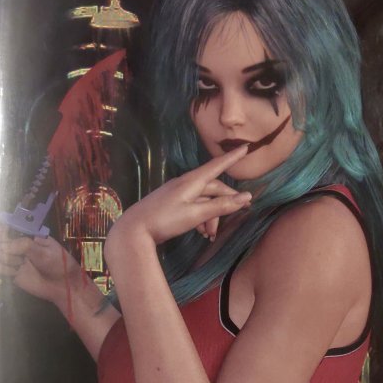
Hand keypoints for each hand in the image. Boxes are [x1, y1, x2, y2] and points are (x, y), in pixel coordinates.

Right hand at [0, 234, 83, 305]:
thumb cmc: (59, 265)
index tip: (3, 243)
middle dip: (1, 253)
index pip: (6, 231)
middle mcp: (18, 248)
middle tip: (16, 261)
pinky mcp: (11, 275)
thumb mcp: (45, 252)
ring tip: (15, 271)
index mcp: (27, 237)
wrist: (64, 286)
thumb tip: (2, 247)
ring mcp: (13, 261)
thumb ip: (24, 246)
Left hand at [105, 144, 251, 255]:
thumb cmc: (166, 220)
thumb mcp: (196, 214)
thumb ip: (221, 206)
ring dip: (212, 216)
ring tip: (211, 234)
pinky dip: (201, 219)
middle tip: (243, 211)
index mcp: (193, 181)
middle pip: (214, 188)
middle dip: (226, 202)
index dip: (232, 158)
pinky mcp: (172, 204)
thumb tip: (246, 197)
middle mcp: (186, 184)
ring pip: (204, 200)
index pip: (217, 166)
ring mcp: (178, 194)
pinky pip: (194, 207)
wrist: (135, 229)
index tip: (245, 148)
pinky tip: (202, 233)